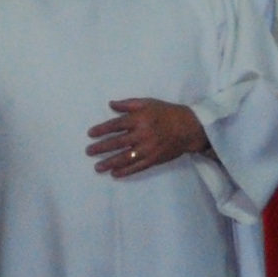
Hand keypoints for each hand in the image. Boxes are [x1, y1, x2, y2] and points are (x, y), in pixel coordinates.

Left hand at [86, 97, 203, 180]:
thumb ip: (128, 104)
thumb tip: (110, 104)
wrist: (188, 127)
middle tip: (88, 151)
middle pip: (117, 143)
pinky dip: (125, 171)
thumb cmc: (166, 112)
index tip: (90, 134)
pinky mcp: (154, 159)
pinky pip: (137, 167)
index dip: (102, 130)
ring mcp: (148, 149)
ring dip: (110, 163)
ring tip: (97, 167)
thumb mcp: (148, 102)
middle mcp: (142, 134)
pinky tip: (115, 174)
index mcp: (139, 119)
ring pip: (125, 158)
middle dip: (101, 148)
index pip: (115, 125)